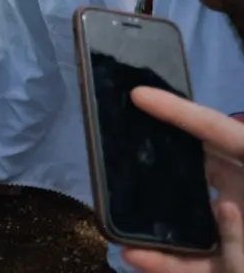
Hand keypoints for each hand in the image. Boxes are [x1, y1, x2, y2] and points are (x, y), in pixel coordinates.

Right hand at [123, 87, 243, 272]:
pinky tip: (139, 257)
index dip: (179, 111)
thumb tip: (222, 207)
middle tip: (121, 149)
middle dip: (158, 161)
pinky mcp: (230, 265)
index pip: (218, 130)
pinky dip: (166, 261)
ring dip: (155, 229)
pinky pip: (196, 262)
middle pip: (198, 169)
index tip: (139, 96)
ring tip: (121, 229)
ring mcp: (238, 233)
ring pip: (191, 222)